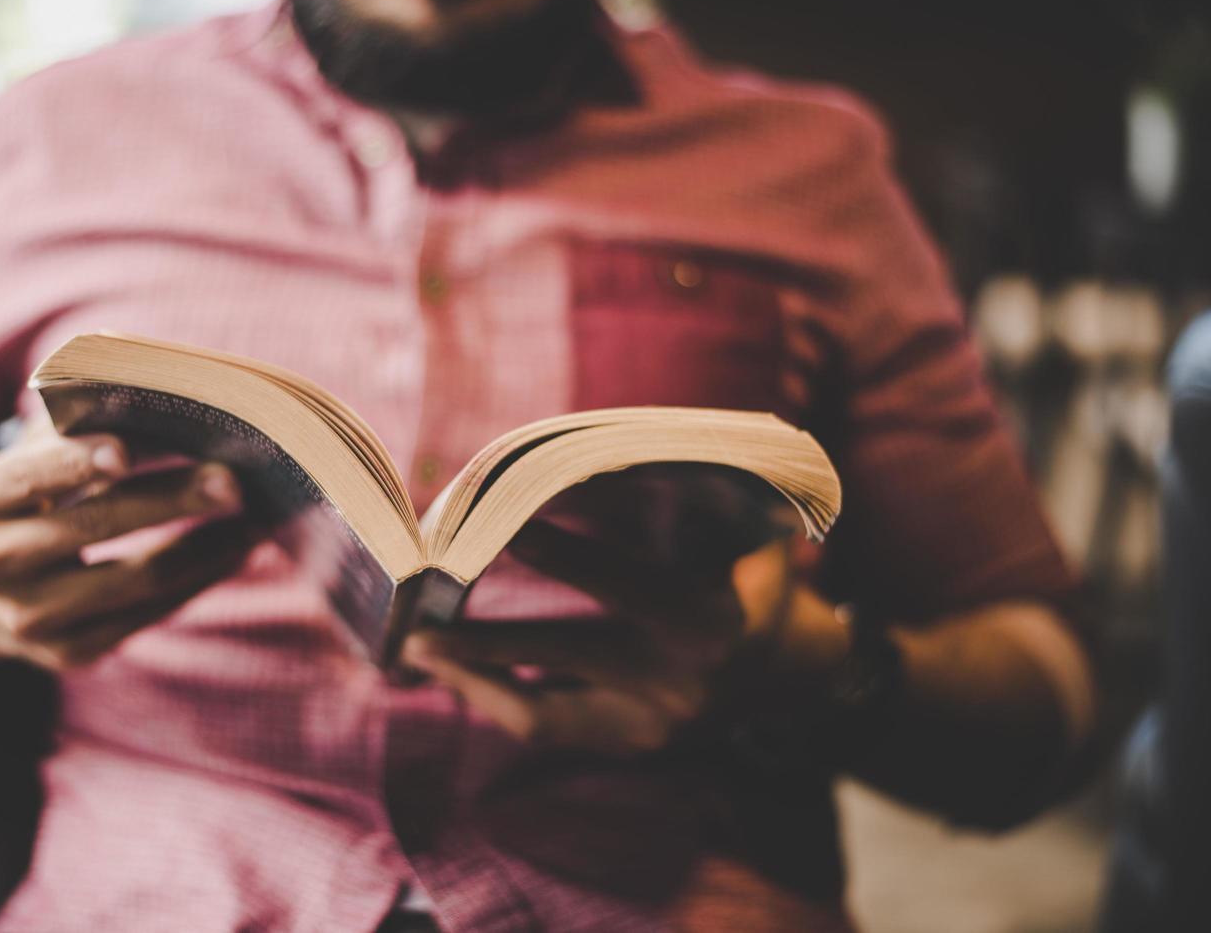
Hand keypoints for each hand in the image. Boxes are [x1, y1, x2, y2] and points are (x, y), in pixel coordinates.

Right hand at [0, 427, 253, 678]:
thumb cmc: (30, 496)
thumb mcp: (32, 458)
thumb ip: (78, 425)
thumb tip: (162, 394)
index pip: (25, 477)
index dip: (75, 463)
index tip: (129, 447)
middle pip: (93, 526)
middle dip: (171, 499)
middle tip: (234, 479)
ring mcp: (29, 616)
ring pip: (135, 578)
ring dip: (207, 545)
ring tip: (257, 515)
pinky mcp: (70, 651)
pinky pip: (150, 613)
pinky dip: (202, 577)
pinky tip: (238, 548)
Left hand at [402, 519, 795, 755]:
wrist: (791, 671)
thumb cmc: (755, 579)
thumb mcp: (749, 536)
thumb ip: (698, 503)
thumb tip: (599, 463)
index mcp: (709, 620)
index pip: (619, 584)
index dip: (560, 553)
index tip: (502, 526)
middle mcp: (679, 680)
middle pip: (566, 655)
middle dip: (488, 641)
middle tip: (420, 625)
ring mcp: (654, 724)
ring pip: (546, 711)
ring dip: (477, 681)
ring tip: (419, 651)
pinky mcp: (634, 746)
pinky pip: (553, 727)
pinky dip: (502, 699)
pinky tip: (459, 674)